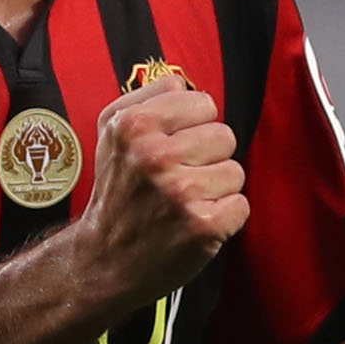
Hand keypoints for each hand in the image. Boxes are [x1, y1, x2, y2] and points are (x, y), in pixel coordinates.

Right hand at [74, 77, 246, 307]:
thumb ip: (145, 97)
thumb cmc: (116, 192)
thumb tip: (183, 84)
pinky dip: (225, 217)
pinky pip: (241, 205)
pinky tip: (196, 222)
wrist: (103, 260)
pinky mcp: (203, 226)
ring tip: (186, 202)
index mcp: (134, 126)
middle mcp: (156, 157)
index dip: (193, 127)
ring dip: (217, 188)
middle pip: (224, 136)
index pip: (204, 104)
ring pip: (235, 171)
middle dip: (208, 157)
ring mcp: (181, 193)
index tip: (174, 147)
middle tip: (179, 178)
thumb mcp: (110, 132)